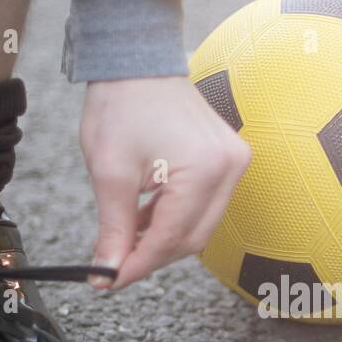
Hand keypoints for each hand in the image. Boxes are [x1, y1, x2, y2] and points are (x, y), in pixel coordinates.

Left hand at [79, 76, 250, 290]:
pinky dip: (173, 218)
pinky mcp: (229, 160)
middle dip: (152, 256)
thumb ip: (114, 228)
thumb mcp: (110, 171)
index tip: (108, 282)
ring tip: (124, 235)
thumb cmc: (122, 105)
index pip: (172, 237)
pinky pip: (204, 206)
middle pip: (192, 238)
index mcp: (204, 169)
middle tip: (113, 266)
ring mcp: (234, 163)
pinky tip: (143, 216)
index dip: (138, 265)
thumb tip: (107, 273)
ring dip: (163, 237)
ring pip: (200, 226)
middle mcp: (229, 168)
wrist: (138, 59)